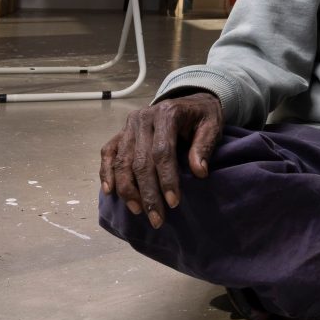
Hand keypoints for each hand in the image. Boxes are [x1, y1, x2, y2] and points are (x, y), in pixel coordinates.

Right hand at [99, 92, 222, 229]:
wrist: (190, 100)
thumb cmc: (202, 117)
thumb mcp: (212, 125)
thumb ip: (204, 146)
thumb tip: (199, 172)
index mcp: (167, 114)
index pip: (163, 152)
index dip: (167, 179)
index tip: (173, 203)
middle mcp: (143, 118)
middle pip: (140, 161)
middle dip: (148, 193)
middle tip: (157, 218)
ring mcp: (129, 125)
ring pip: (122, 161)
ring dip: (127, 189)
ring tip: (138, 211)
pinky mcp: (120, 132)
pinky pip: (108, 153)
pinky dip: (106, 173)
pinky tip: (110, 192)